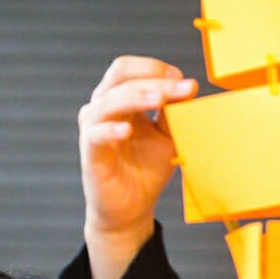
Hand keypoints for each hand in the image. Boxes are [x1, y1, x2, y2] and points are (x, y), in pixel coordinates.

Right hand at [78, 55, 196, 278]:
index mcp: (121, 99)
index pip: (132, 69)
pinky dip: (111, 130)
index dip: (157, 69)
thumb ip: (174, 111)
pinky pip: (96, 134)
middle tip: (180, 86)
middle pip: (120, 75)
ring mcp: (94, 128)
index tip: (185, 84)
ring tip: (160, 99)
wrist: (131, 209)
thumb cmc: (145, 170)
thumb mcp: (168, 136)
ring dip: (137, 96)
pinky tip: (127, 131)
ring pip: (109, 100)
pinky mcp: (91, 152)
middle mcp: (104, 108)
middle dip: (153, 77)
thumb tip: (188, 85)